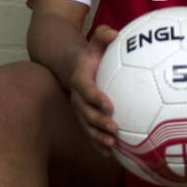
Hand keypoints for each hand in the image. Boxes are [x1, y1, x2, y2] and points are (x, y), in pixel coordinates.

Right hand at [69, 24, 120, 156]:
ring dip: (98, 137)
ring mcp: (79, 110)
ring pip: (86, 126)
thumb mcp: (94, 42)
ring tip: (112, 145)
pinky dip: (98, 144)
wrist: (72, 67)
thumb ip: (103, 35)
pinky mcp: (84, 119)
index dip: (95, 98)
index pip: (86, 89)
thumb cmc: (90, 55)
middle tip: (114, 129)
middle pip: (85, 112)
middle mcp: (77, 97)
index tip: (109, 105)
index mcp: (80, 79)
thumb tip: (115, 32)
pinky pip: (90, 133)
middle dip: (98, 122)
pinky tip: (110, 154)